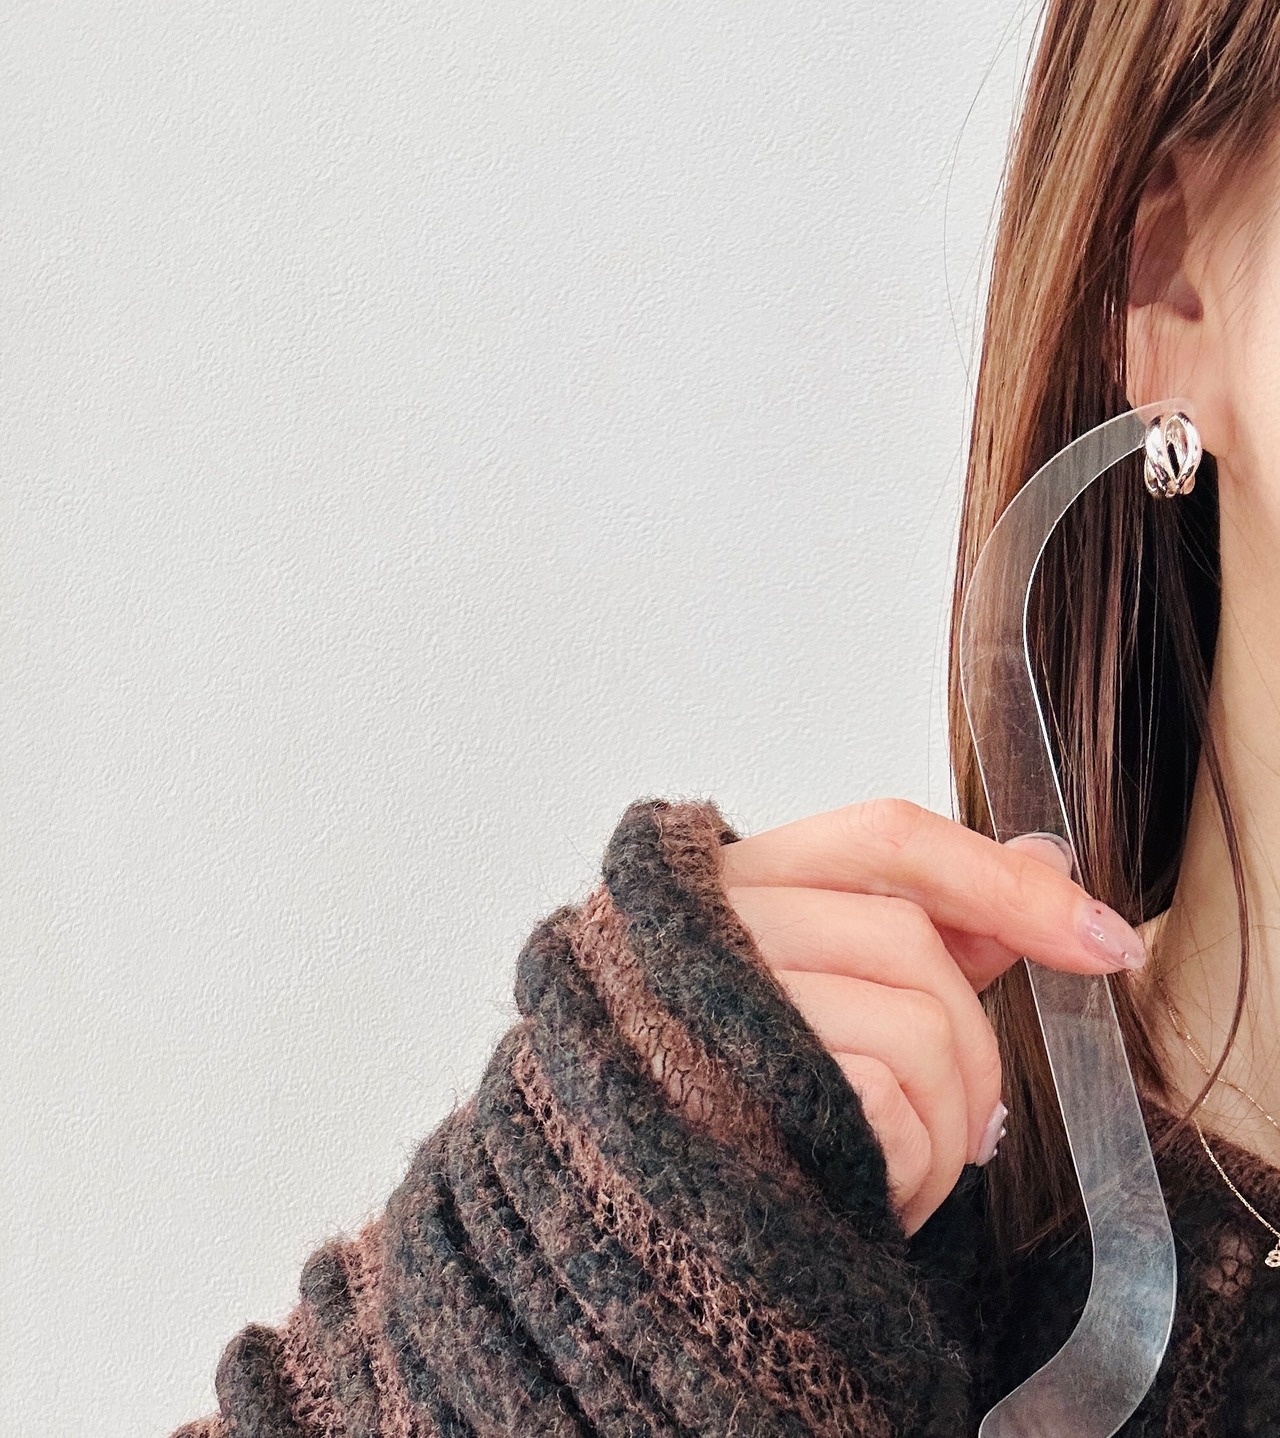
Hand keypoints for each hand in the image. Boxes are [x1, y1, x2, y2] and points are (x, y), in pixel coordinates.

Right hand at [718, 797, 1145, 1233]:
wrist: (603, 1197)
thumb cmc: (723, 1079)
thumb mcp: (814, 979)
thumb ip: (928, 919)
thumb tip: (1046, 860)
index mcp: (736, 878)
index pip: (890, 838)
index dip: (1004, 882)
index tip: (1105, 940)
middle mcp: (718, 924)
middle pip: (913, 943)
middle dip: (978, 1050)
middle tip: (980, 1126)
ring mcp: (721, 1007)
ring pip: (919, 1028)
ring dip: (954, 1126)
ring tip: (920, 1168)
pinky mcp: (737, 1097)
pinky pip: (889, 1106)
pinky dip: (916, 1164)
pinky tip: (879, 1189)